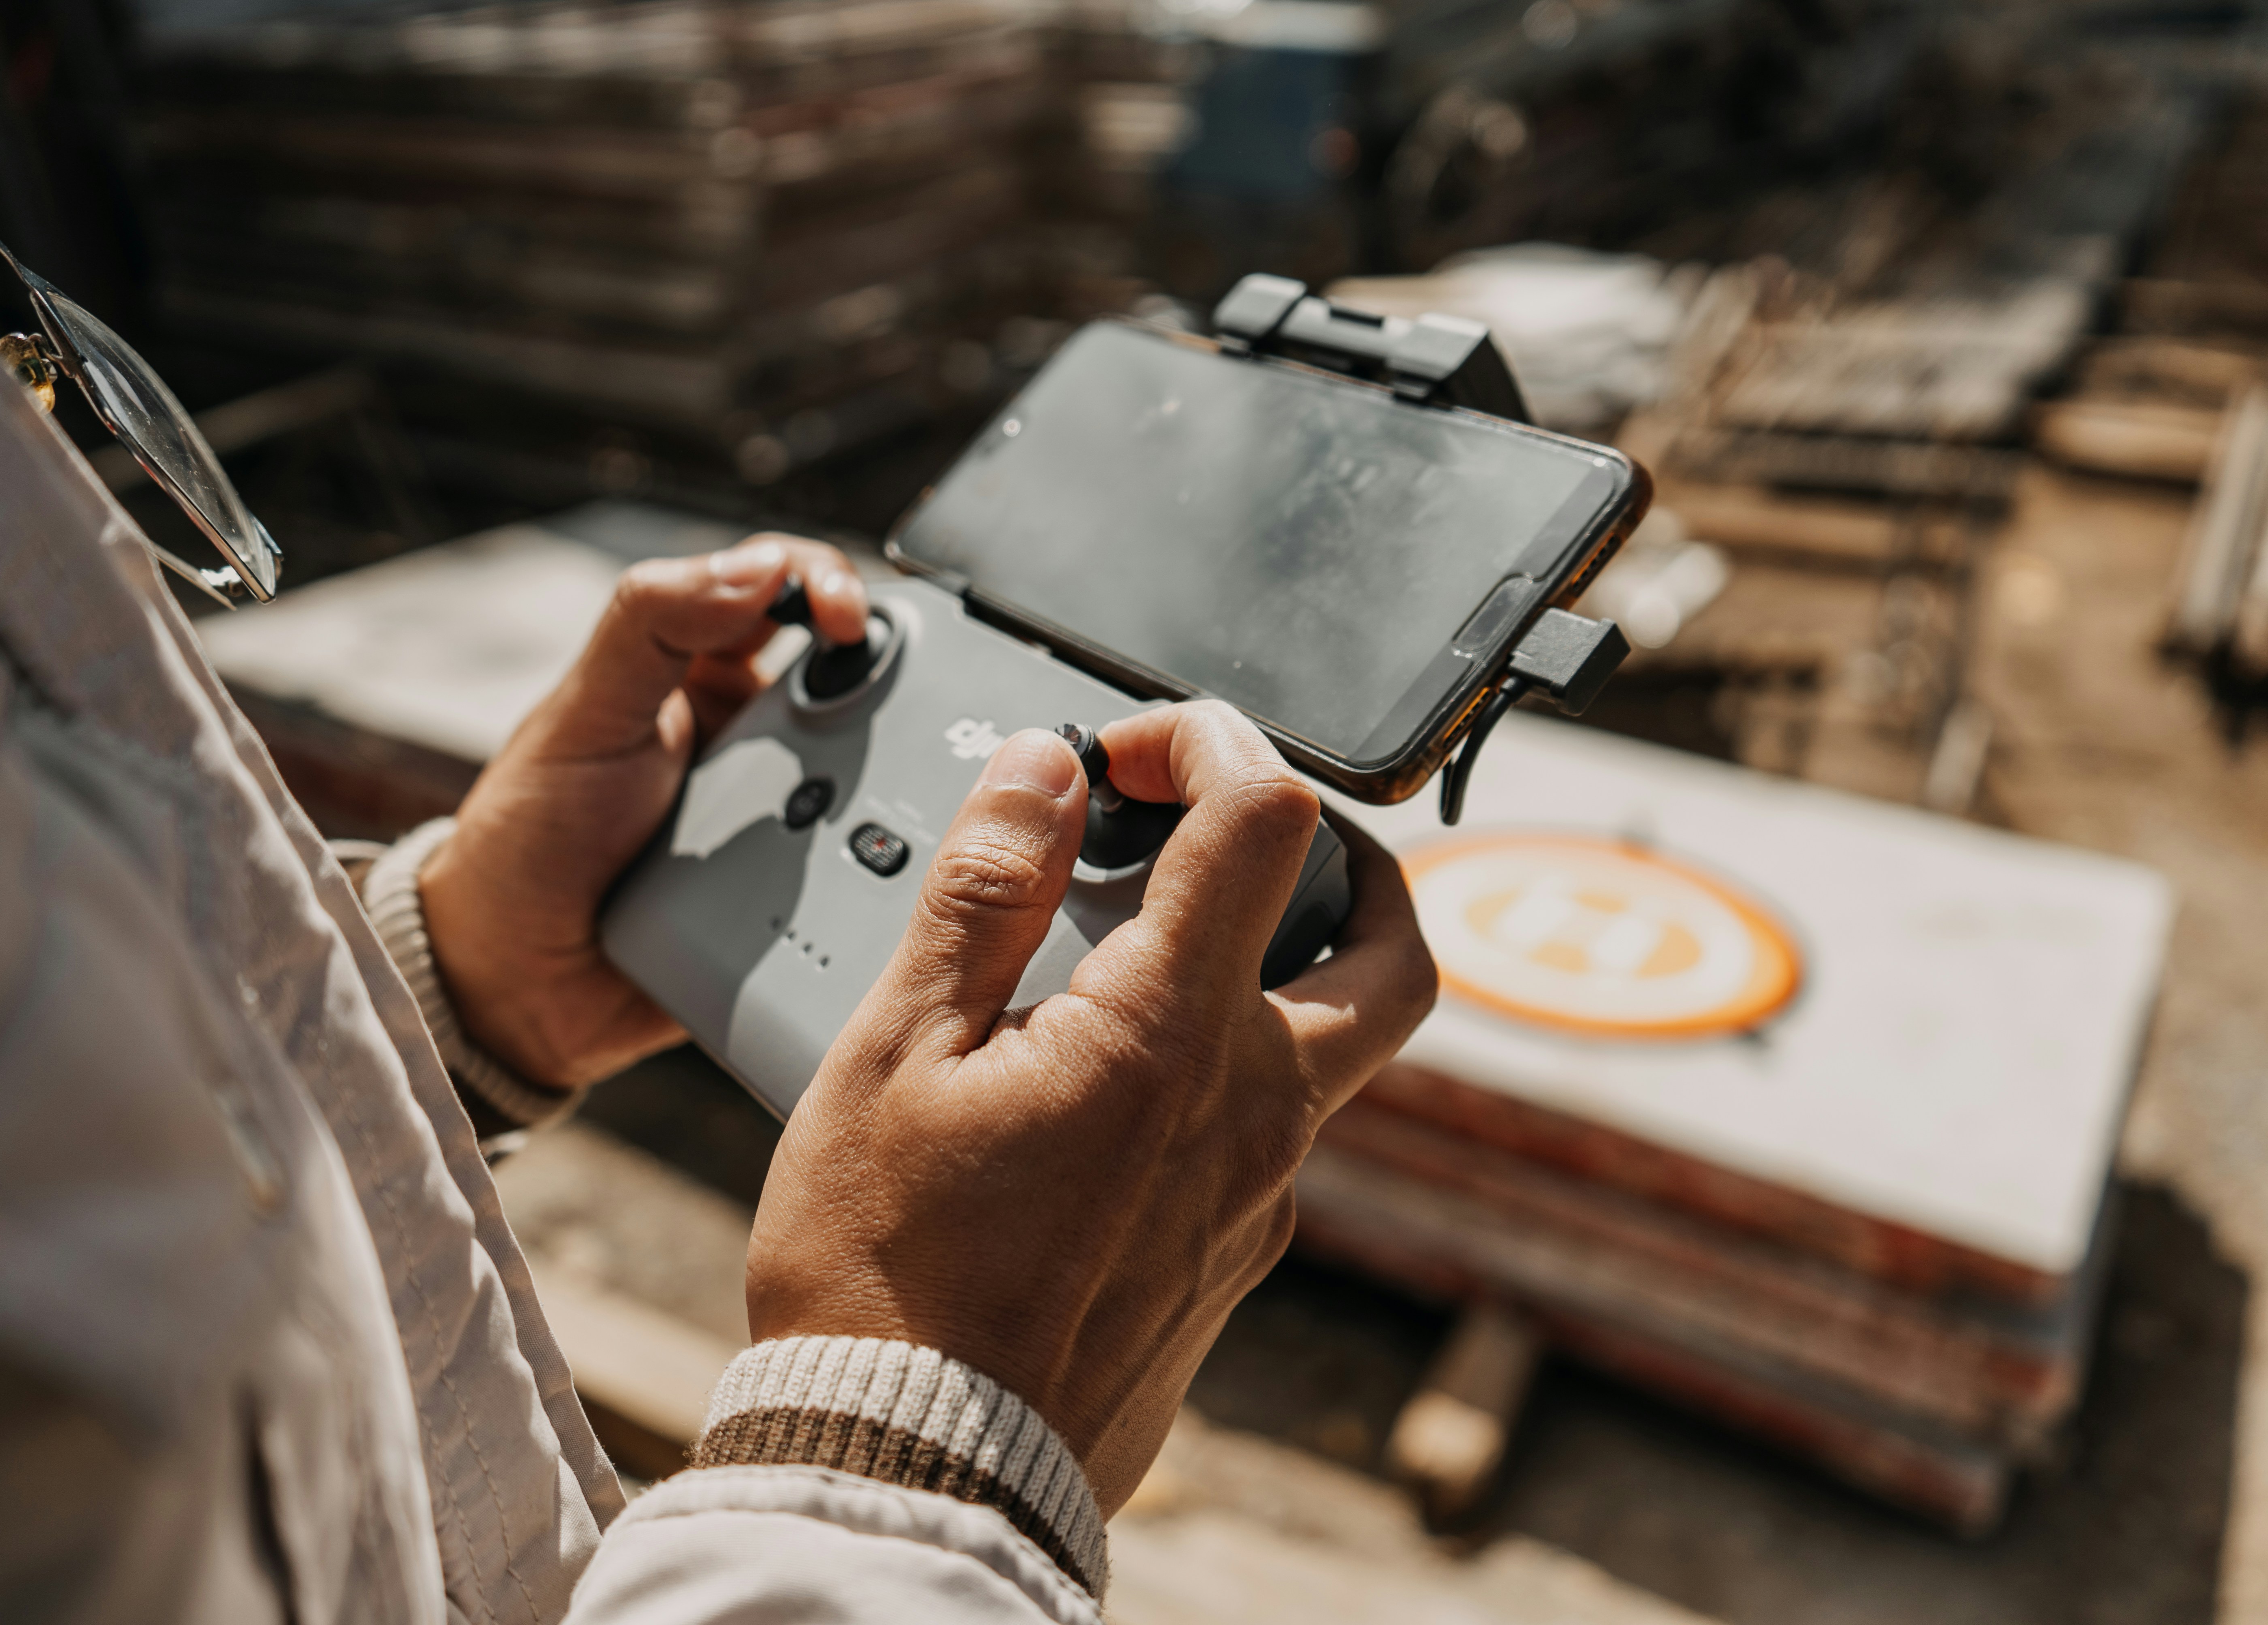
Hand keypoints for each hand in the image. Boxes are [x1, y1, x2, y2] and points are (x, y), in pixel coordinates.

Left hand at [419, 535, 866, 1090]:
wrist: (516, 985)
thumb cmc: (530, 837)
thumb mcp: (584, 714)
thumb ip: (655, 623)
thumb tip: (757, 566)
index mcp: (699, 671)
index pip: (783, 590)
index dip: (825, 584)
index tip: (845, 619)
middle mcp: (751, 735)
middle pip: (855, 676)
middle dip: (890, 680)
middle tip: (906, 702)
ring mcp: (782, 814)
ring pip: (875, 771)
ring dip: (893, 777)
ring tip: (896, 792)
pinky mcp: (798, 891)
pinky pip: (863, 864)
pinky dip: (884, 860)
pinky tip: (890, 867)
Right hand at [745, 701, 1436, 1510]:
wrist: (911, 1470)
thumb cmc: (883, 1275)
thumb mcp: (894, 1055)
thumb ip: (982, 897)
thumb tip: (1044, 773)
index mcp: (1171, 1042)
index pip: (1264, 820)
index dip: (1208, 740)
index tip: (1131, 748)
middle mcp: (1253, 1117)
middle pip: (1390, 951)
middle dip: (1348, 862)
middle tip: (1249, 832)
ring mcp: (1259, 1200)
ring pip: (1332, 1049)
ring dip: (1273, 970)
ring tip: (1149, 949)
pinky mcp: (1233, 1263)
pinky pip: (1267, 1135)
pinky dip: (1220, 1070)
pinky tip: (1105, 1078)